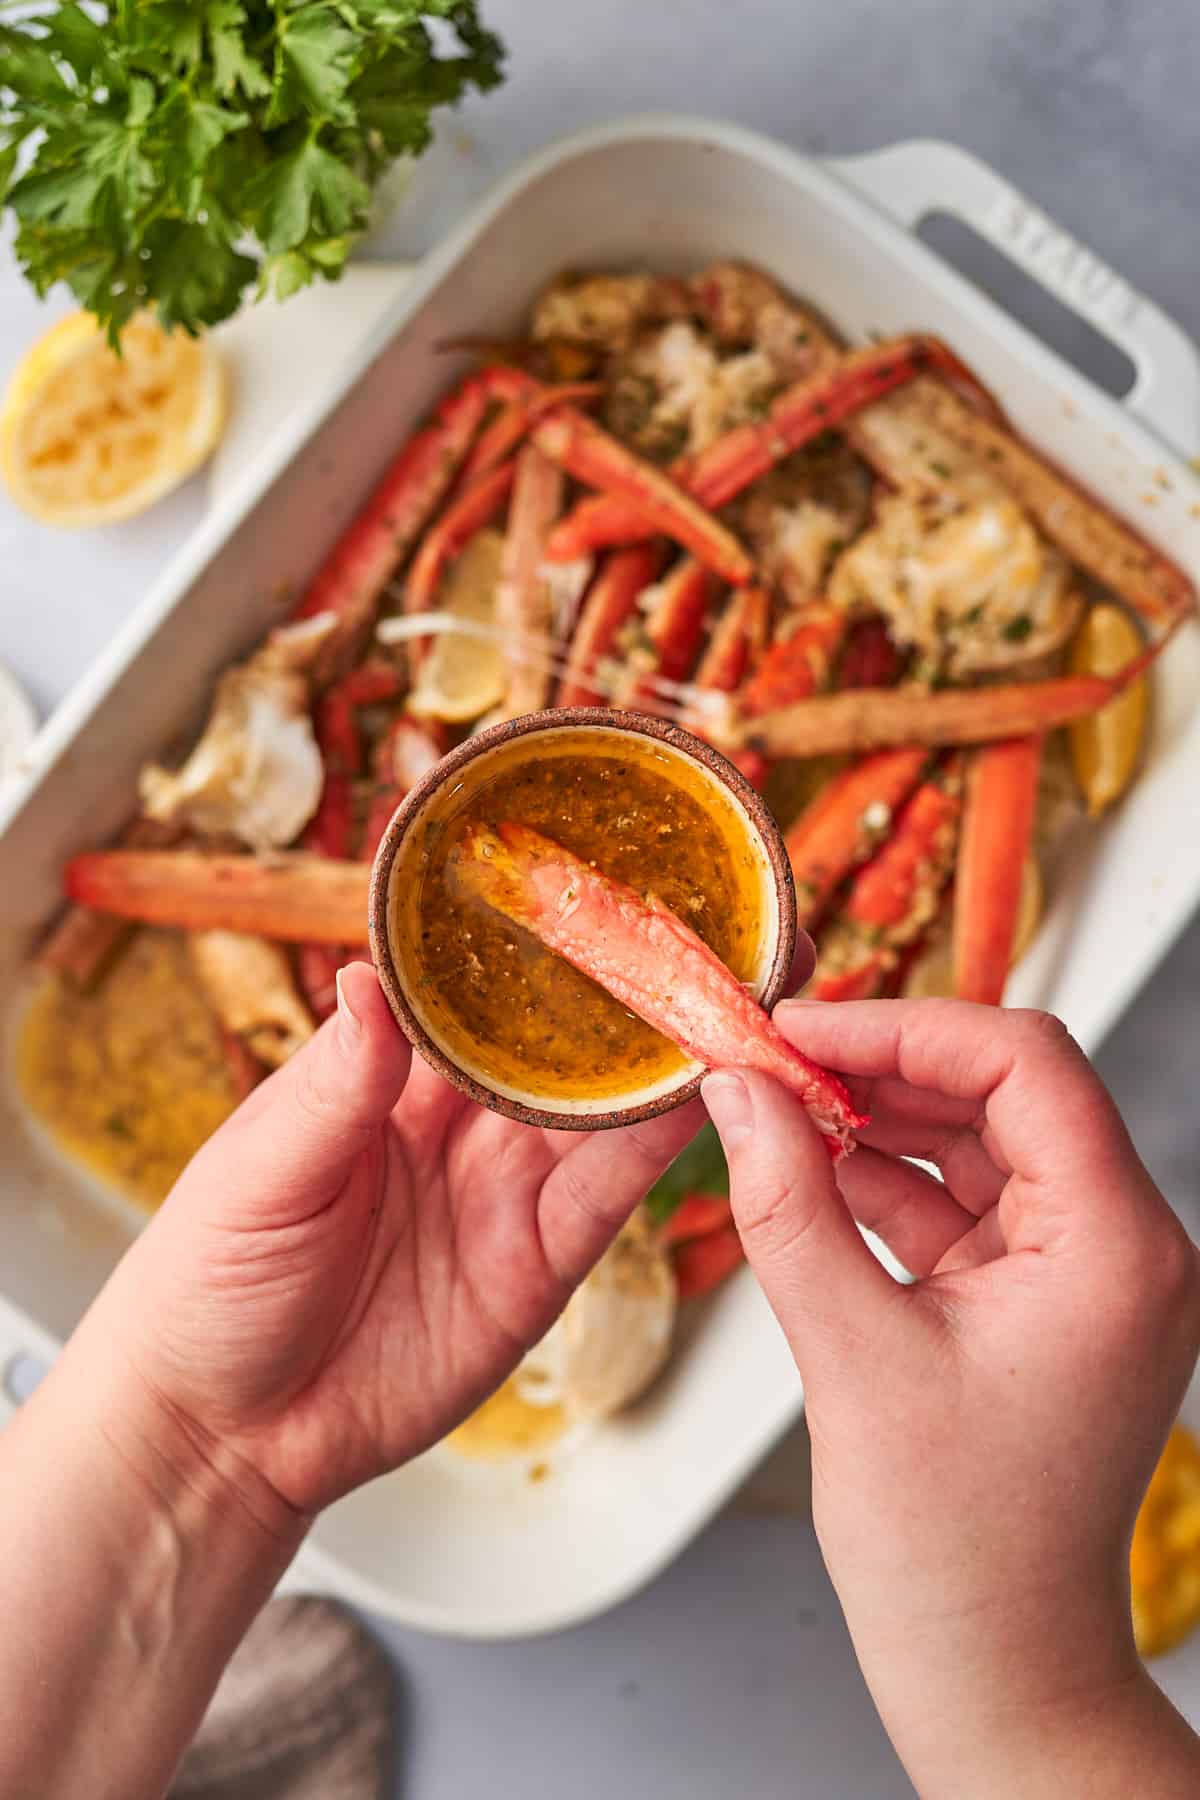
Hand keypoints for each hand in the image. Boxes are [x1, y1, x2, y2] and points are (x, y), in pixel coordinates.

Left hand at [97, 961, 711, 1516]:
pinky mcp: (539, 1264)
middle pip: (557, 1040)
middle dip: (620, 988)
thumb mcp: (261, 1171)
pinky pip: (608, 1197)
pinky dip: (657, 1148)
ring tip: (722, 998)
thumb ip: (335, 1085)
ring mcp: (505, 1190)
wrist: (225, 1435)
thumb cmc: (209, 1284)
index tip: (579, 877)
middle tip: (690, 928)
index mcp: (387, 1075)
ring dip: (661, 1059)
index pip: (471, 988)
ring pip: (601, 1109)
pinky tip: (705, 1100)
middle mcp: (460, 1122)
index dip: (526, 937)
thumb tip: (366, 978)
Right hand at [703, 1000, 1199, 1797]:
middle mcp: (1122, 1247)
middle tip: (773, 1059)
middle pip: (1005, 1090)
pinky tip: (810, 1168)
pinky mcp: (1039, 1300)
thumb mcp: (850, 1354)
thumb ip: (787, 1205)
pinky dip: (888, 1180)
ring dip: (879, 1118)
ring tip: (778, 1107)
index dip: (904, 1029)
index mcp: (1115, 1248)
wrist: (993, 1671)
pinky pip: (963, 1202)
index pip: (1025, 1063)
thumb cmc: (953, 1550)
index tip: (802, 1028)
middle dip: (883, 1066)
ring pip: (980, 1139)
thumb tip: (740, 1091)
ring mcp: (1084, 1274)